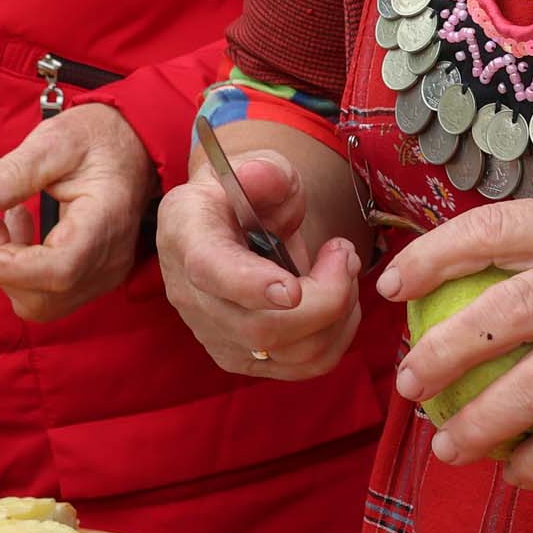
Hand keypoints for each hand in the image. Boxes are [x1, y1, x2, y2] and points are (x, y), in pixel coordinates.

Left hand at [0, 104, 156, 321]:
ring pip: (43, 302)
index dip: (11, 270)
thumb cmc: (95, 138)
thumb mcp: (54, 141)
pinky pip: (50, 293)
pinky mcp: (94, 276)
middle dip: (2, 268)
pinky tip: (17, 229)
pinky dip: (21, 271)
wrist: (132, 144)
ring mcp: (106, 273)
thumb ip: (15, 170)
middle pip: (46, 296)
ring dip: (8, 270)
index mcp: (105, 220)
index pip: (59, 269)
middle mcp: (110, 258)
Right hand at [153, 148, 366, 380]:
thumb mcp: (257, 166)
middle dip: (326, 297)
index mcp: (187, 235)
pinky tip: (338, 300)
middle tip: (345, 254)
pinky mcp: (243, 358)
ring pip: (290, 354)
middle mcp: (191, 295)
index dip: (252, 286)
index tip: (294, 289)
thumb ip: (265, 171)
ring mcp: (215, 334)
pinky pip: (303, 366)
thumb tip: (262, 177)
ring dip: (340, 316)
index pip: (211, 272)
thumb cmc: (246, 192)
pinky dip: (337, 336)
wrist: (230, 221)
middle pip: (261, 327)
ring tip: (344, 271)